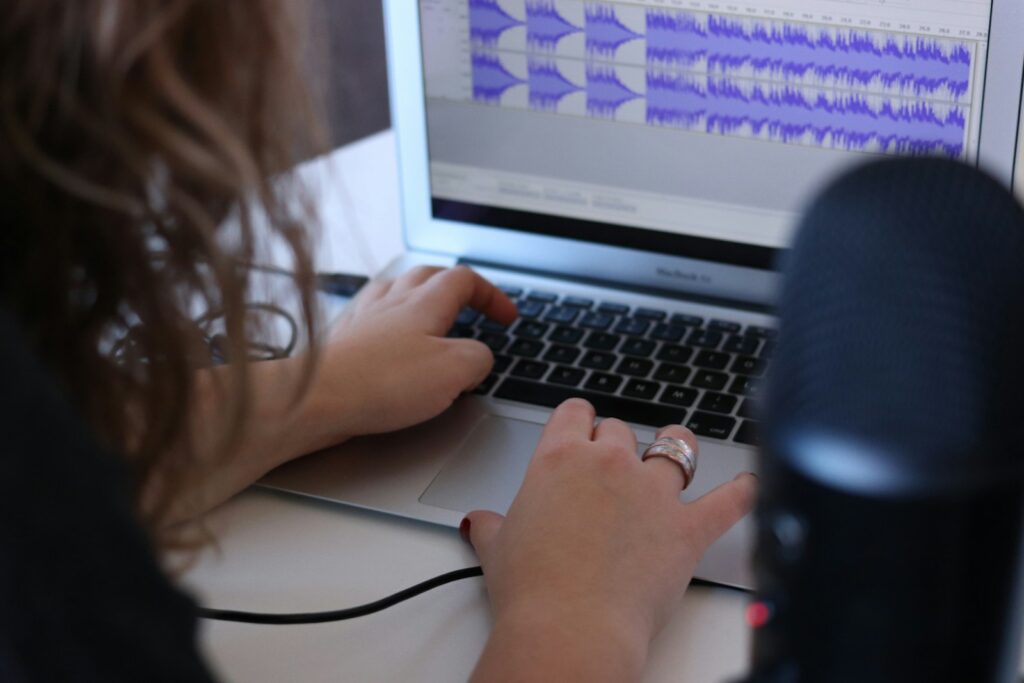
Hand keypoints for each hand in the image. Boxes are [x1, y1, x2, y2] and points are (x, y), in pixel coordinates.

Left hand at [306, 265, 516, 442]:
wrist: (314, 398)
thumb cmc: (380, 382)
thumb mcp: (454, 371)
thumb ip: (478, 358)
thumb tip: (478, 359)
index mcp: (425, 302)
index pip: (465, 279)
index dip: (492, 295)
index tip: (506, 317)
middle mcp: (392, 302)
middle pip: (429, 275)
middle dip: (456, 287)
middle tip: (472, 305)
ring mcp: (363, 318)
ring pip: (396, 290)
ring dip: (419, 296)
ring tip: (430, 311)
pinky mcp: (342, 341)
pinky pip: (370, 315)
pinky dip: (387, 318)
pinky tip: (386, 335)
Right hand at [464, 399, 756, 681]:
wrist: (568, 627)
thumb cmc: (531, 590)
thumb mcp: (497, 550)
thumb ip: (493, 528)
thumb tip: (479, 524)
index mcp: (559, 459)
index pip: (575, 414)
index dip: (579, 421)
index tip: (580, 429)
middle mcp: (609, 464)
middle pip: (620, 429)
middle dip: (617, 443)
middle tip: (611, 464)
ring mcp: (652, 493)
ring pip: (675, 448)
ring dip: (676, 448)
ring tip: (676, 450)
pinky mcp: (687, 529)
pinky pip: (727, 502)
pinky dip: (741, 494)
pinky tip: (748, 486)